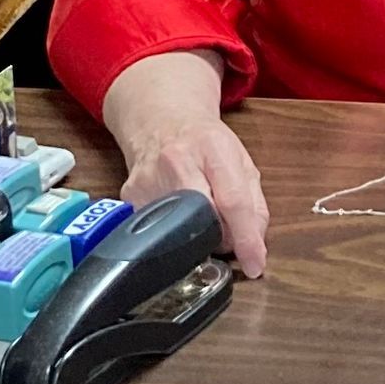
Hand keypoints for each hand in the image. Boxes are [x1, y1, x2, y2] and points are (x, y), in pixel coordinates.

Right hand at [100, 48, 268, 276]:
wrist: (160, 119)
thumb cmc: (205, 142)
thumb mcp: (240, 161)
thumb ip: (255, 203)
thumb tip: (254, 245)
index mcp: (212, 148)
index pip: (232, 200)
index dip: (246, 238)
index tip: (254, 264)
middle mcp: (177, 160)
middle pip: (204, 218)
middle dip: (219, 236)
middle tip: (223, 232)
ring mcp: (149, 179)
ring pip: (179, 231)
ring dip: (196, 234)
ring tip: (197, 211)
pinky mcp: (130, 196)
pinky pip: (157, 230)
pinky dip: (172, 229)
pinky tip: (174, 208)